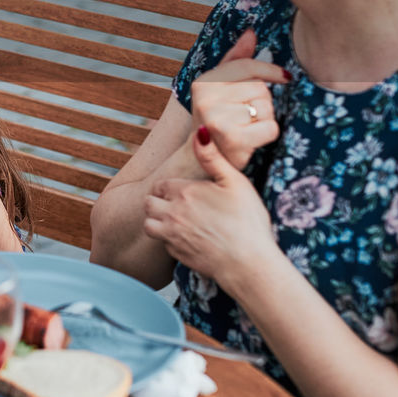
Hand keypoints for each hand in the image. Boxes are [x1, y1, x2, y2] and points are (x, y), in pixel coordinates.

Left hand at [144, 127, 278, 287]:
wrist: (249, 263)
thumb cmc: (248, 221)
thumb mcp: (236, 182)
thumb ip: (213, 157)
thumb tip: (201, 133)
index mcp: (184, 192)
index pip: (160, 185)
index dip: (170, 187)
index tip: (183, 191)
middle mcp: (172, 213)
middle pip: (149, 203)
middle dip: (158, 201)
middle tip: (177, 205)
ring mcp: (171, 236)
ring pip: (148, 224)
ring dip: (157, 221)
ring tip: (175, 221)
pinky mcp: (176, 255)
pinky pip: (162, 244)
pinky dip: (169, 240)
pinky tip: (187, 239)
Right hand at [189, 29, 285, 170]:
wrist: (200, 161)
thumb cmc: (216, 120)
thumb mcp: (219, 89)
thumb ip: (235, 61)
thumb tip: (250, 33)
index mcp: (203, 82)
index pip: (247, 66)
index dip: (271, 70)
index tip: (285, 77)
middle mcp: (206, 98)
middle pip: (260, 88)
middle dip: (262, 102)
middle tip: (246, 116)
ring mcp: (217, 119)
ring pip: (266, 108)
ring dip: (264, 119)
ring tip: (245, 128)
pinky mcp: (233, 139)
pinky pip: (270, 128)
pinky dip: (268, 135)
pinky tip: (252, 141)